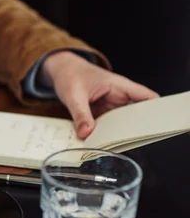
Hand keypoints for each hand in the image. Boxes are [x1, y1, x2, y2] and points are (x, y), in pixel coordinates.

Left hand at [39, 51, 158, 138]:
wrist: (61, 72)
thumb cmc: (71, 75)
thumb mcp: (74, 95)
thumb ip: (80, 114)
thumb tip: (86, 134)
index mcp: (120, 87)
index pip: (147, 97)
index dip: (155, 111)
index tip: (156, 126)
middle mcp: (120, 97)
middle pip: (137, 115)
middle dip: (136, 128)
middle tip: (129, 142)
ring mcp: (112, 107)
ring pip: (123, 123)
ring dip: (119, 134)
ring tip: (114, 146)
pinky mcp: (103, 114)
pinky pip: (109, 126)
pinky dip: (106, 134)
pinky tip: (101, 143)